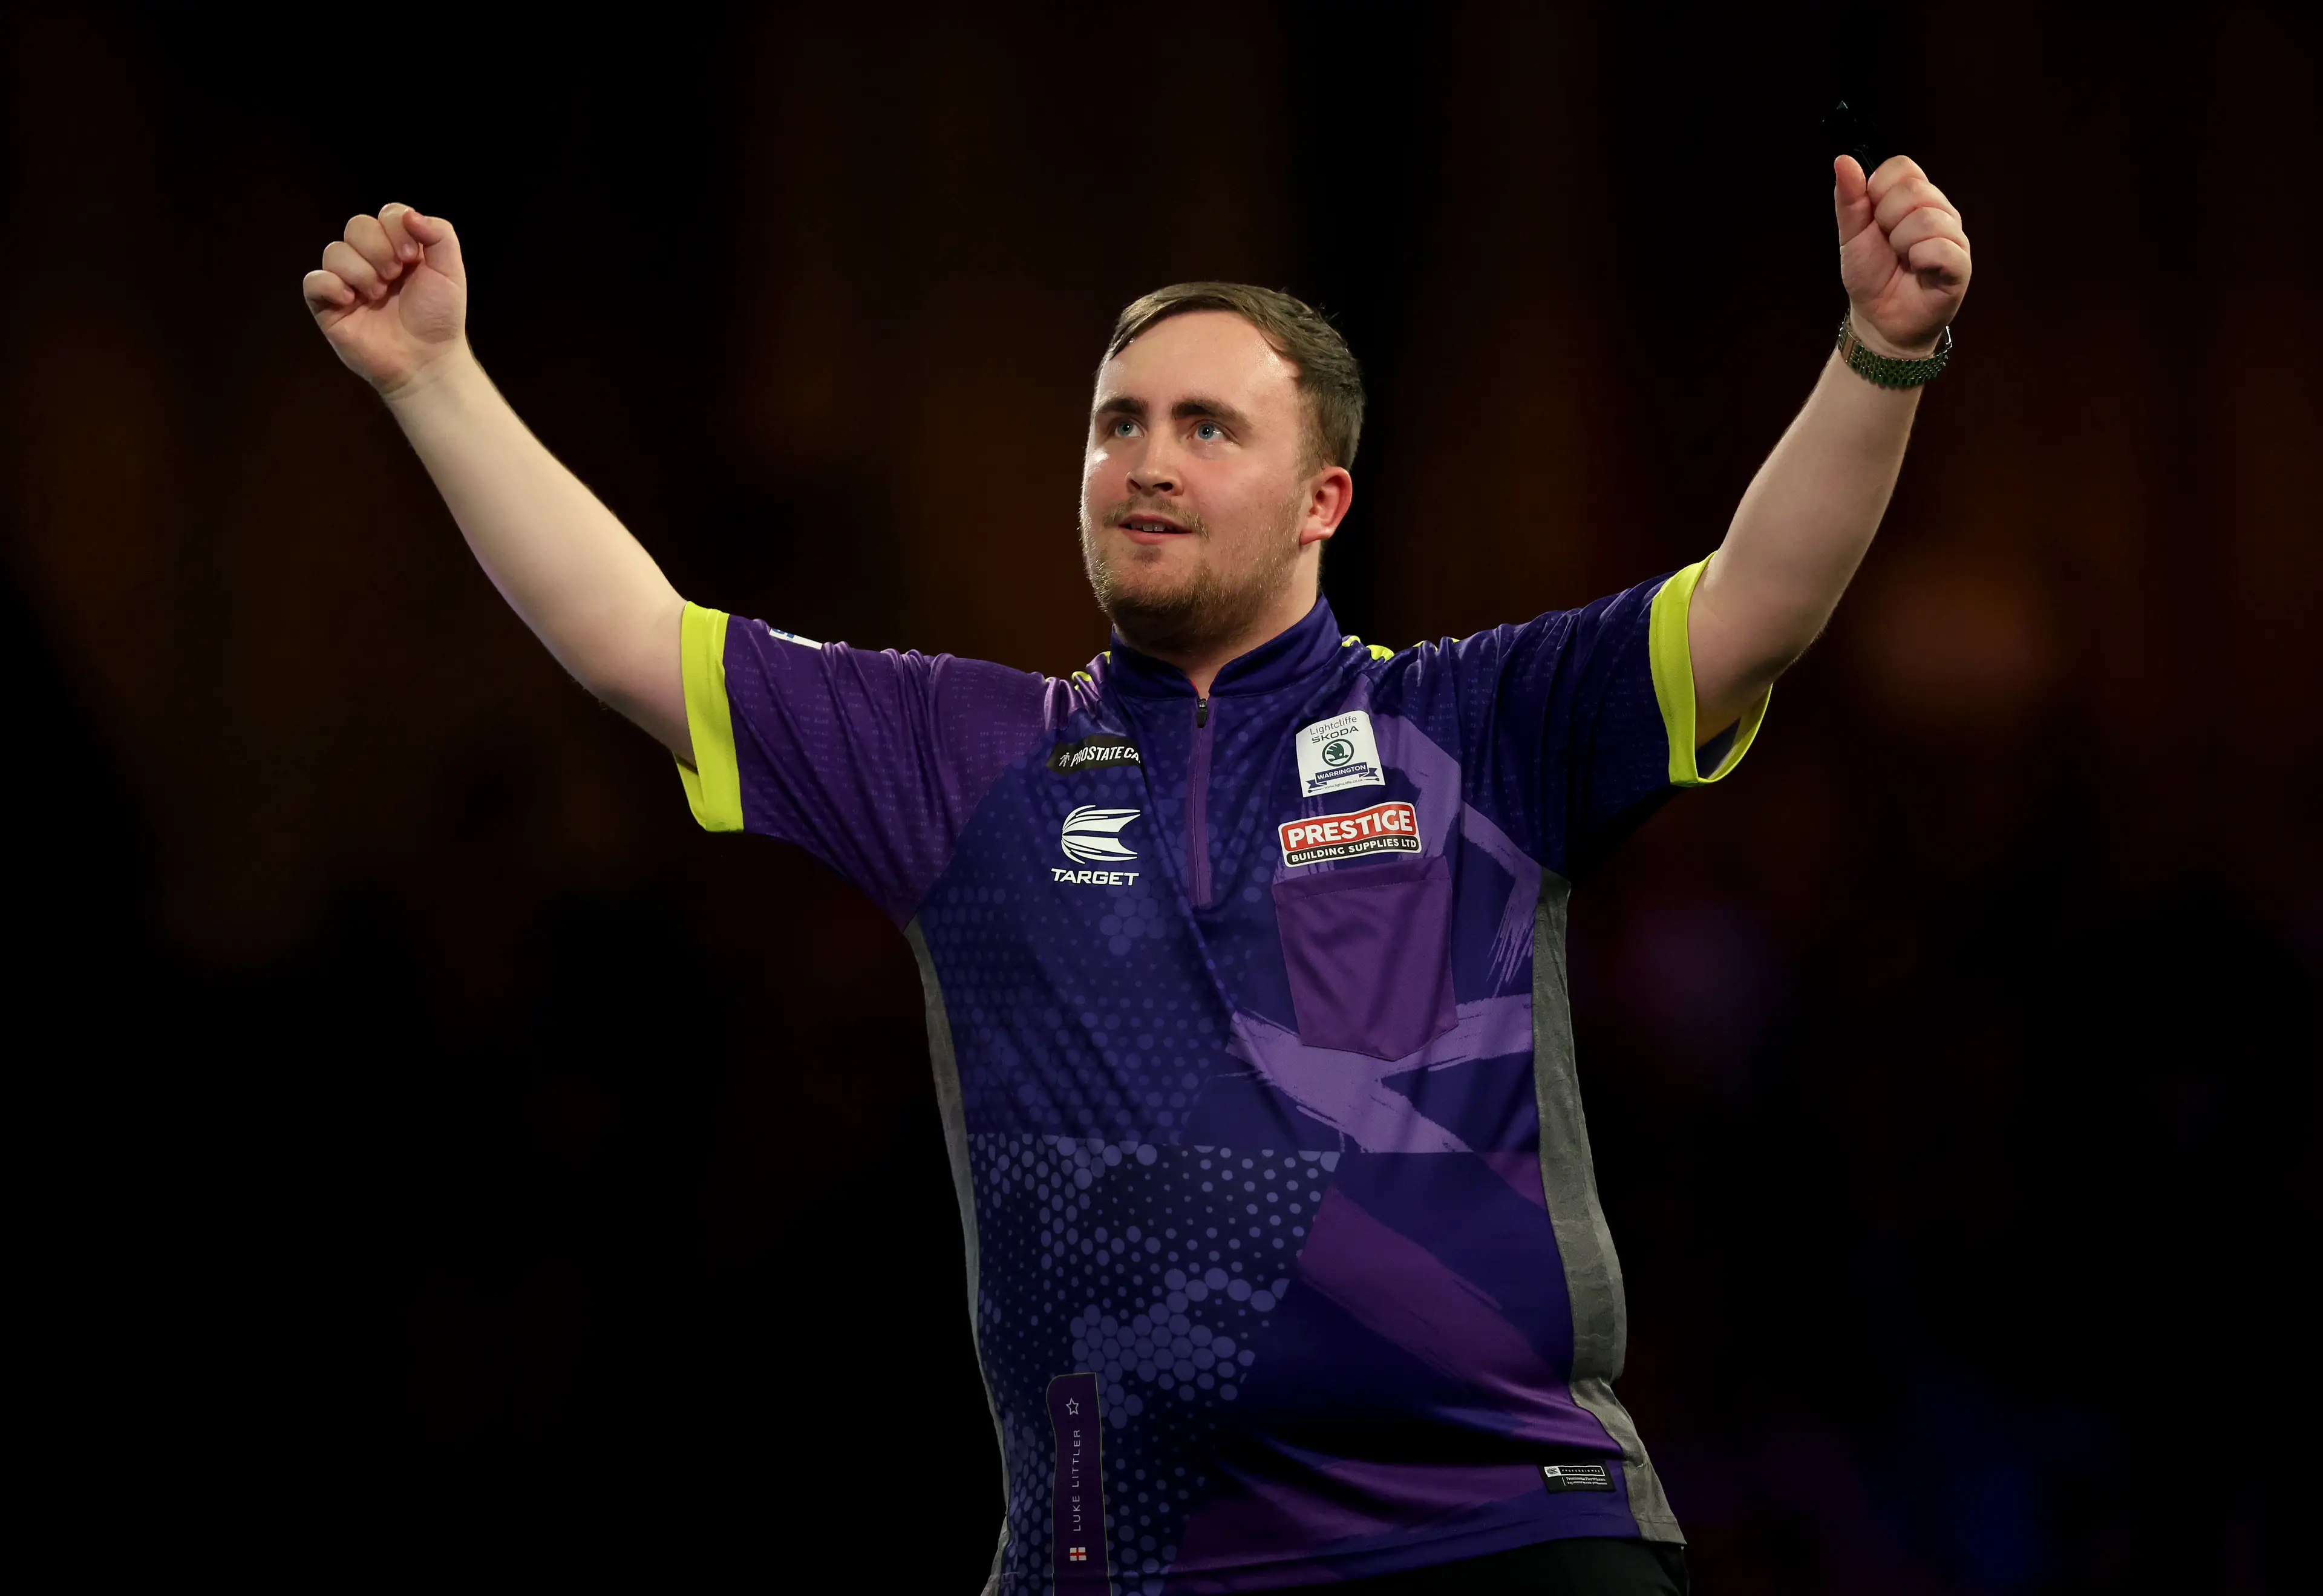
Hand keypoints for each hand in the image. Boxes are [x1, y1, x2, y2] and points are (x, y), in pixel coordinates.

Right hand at [302, 204, 467, 394]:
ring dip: (360, 271)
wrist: (427, 360)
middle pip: (357, 226)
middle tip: (394, 277)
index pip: (387, 214)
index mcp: (399, 248)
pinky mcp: (329, 305)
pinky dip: (331, 285)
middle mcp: (370, 260)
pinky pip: (313, 281)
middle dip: (378, 249)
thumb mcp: (450, 271)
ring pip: (334, 251)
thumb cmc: (439, 317)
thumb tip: (409, 215)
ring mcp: (347, 281)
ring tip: (378, 295)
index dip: (396, 229)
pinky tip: (351, 301)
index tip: (412, 257)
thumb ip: (440, 234)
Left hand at [1834, 155, 1970, 357]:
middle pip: (1914, 190)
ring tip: (1903, 260)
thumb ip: (1849, 199)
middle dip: (1887, 221)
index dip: (1879, 191)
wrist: (1879, 319)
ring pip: (1927, 218)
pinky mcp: (1961, 264)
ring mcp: (1953, 236)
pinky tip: (1917, 270)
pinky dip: (1920, 259)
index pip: (1902, 167)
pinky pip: (1942, 247)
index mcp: (1914, 198)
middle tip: (1889, 244)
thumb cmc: (1871, 274)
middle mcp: (1939, 211)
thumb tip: (1843, 160)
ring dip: (1902, 244)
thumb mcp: (1852, 235)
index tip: (1874, 219)